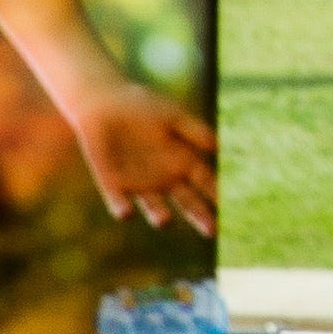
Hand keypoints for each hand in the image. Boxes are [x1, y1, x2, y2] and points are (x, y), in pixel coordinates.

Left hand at [74, 82, 219, 228]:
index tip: (227, 206)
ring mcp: (138, 182)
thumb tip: (219, 148)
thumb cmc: (143, 106)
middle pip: (186, 202)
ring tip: (164, 221)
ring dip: (159, 214)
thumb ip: (195, 131)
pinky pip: (118, 199)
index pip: (204, 182)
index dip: (216, 194)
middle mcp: (163, 177)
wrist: (105, 102)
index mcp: (182, 160)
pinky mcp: (112, 182)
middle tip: (212, 231)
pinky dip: (122, 207)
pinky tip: (127, 212)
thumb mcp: (173, 116)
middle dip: (199, 216)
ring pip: (153, 205)